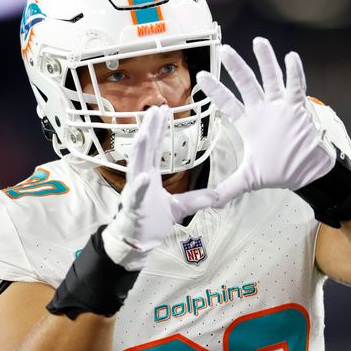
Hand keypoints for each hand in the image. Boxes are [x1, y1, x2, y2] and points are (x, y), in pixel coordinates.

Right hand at [102, 105, 217, 269]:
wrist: (138, 242)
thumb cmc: (152, 221)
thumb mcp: (180, 208)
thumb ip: (196, 199)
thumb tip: (216, 195)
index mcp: (149, 175)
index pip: (153, 147)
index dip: (157, 129)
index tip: (163, 110)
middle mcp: (140, 178)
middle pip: (145, 149)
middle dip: (149, 129)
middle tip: (155, 109)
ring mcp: (135, 191)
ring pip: (136, 166)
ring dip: (140, 149)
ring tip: (145, 132)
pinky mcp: (134, 207)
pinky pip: (137, 195)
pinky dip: (140, 186)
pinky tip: (144, 176)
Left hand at [196, 37, 334, 206]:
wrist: (306, 173)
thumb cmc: (279, 172)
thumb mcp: (248, 179)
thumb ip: (226, 188)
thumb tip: (206, 204)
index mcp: (248, 123)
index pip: (227, 103)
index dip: (215, 90)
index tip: (201, 77)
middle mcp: (262, 110)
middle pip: (247, 84)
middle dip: (236, 67)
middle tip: (225, 49)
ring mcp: (280, 107)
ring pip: (271, 78)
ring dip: (265, 60)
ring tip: (258, 41)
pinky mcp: (298, 108)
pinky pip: (296, 87)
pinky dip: (294, 72)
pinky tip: (290, 57)